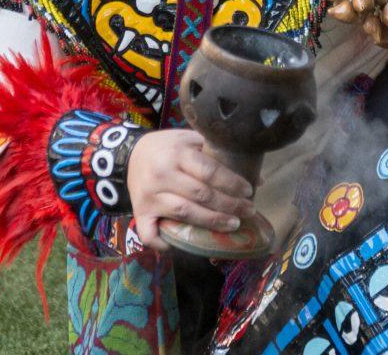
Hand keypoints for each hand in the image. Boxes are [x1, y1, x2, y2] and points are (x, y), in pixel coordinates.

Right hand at [126, 129, 254, 250]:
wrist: (130, 155)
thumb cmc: (167, 148)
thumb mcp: (190, 141)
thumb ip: (218, 155)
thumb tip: (257, 179)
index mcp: (176, 153)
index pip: (209, 171)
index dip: (232, 183)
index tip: (248, 191)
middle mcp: (162, 174)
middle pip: (201, 195)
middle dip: (229, 205)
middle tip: (248, 211)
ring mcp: (149, 195)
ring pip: (185, 213)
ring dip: (212, 222)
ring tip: (233, 224)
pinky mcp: (140, 212)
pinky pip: (151, 234)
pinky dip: (166, 243)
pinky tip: (184, 244)